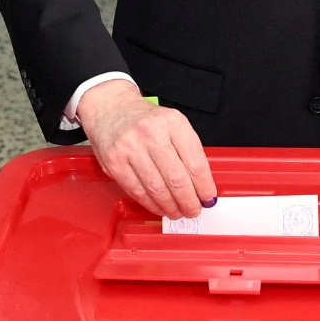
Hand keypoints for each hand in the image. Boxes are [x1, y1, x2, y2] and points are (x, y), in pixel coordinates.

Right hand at [77, 79, 217, 219]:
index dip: (204, 186)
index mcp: (172, 123)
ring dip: (170, 206)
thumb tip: (201, 184)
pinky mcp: (114, 162)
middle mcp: (151, 133)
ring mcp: (131, 148)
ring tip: (177, 212)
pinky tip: (159, 207)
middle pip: (177, 179)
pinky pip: (137, 191)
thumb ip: (187, 150)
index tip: (208, 197)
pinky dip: (151, 204)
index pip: (195, 162)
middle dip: (189, 201)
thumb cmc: (145, 120)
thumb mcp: (172, 124)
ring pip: (157, 188)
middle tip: (193, 210)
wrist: (111, 109)